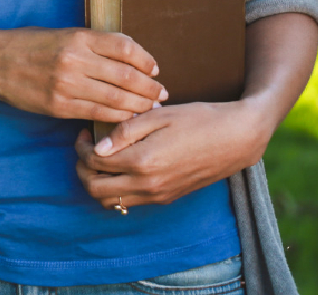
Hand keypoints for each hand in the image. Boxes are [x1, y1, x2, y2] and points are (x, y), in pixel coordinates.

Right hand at [0, 27, 166, 121]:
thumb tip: (128, 51)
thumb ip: (93, 42)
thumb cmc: (29, 44)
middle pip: (126, 76)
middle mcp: (75, 60)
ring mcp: (67, 85)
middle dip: (149, 87)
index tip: (154, 67)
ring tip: (151, 107)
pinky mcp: (60, 106)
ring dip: (139, 105)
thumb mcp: (61, 33)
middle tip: (161, 93)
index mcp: (77, 37)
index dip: (146, 59)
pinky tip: (128, 117)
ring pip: (116, 99)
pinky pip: (98, 113)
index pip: (124, 48)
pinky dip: (118, 117)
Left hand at [74, 99, 270, 208]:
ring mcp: (158, 195)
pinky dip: (116, 189)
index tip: (84, 131)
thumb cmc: (198, 119)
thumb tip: (98, 147)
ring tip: (101, 157)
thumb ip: (125, 131)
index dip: (81, 147)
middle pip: (96, 189)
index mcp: (143, 161)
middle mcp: (148, 185)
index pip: (94, 162)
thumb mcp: (158, 115)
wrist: (236, 139)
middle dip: (82, 169)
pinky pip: (131, 202)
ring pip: (111, 202)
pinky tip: (121, 165)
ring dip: (97, 182)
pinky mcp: (167, 198)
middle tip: (85, 147)